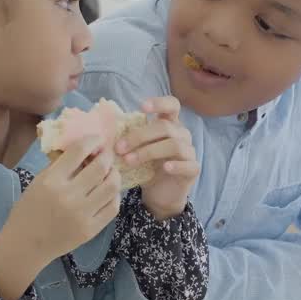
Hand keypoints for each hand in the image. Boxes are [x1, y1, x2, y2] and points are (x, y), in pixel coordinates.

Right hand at [0, 136, 120, 299]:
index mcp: (51, 181)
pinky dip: (114, 196)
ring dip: (114, 175)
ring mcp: (82, 214)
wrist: (26, 245)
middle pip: (100, 167)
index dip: (92, 140)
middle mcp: (68, 196)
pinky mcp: (90, 229)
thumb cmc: (28, 210)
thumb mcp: (38, 182)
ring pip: (112, 186)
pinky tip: (108, 192)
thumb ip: (59, 166)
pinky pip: (112, 207)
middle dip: (107, 156)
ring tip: (110, 173)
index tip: (97, 140)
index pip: (79, 151)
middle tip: (106, 155)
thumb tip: (84, 150)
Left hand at [115, 96, 199, 219]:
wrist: (159, 195)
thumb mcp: (136, 150)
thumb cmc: (146, 168)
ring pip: (174, 145)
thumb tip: (107, 130)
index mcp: (170, 125)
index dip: (159, 103)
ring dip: (149, 151)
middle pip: (165, 127)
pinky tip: (164, 168)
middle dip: (139, 136)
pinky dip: (176, 165)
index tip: (142, 107)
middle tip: (119, 148)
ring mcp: (190, 152)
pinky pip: (188, 165)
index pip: (172, 105)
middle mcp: (182, 135)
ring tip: (129, 161)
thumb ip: (129, 138)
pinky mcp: (193, 170)